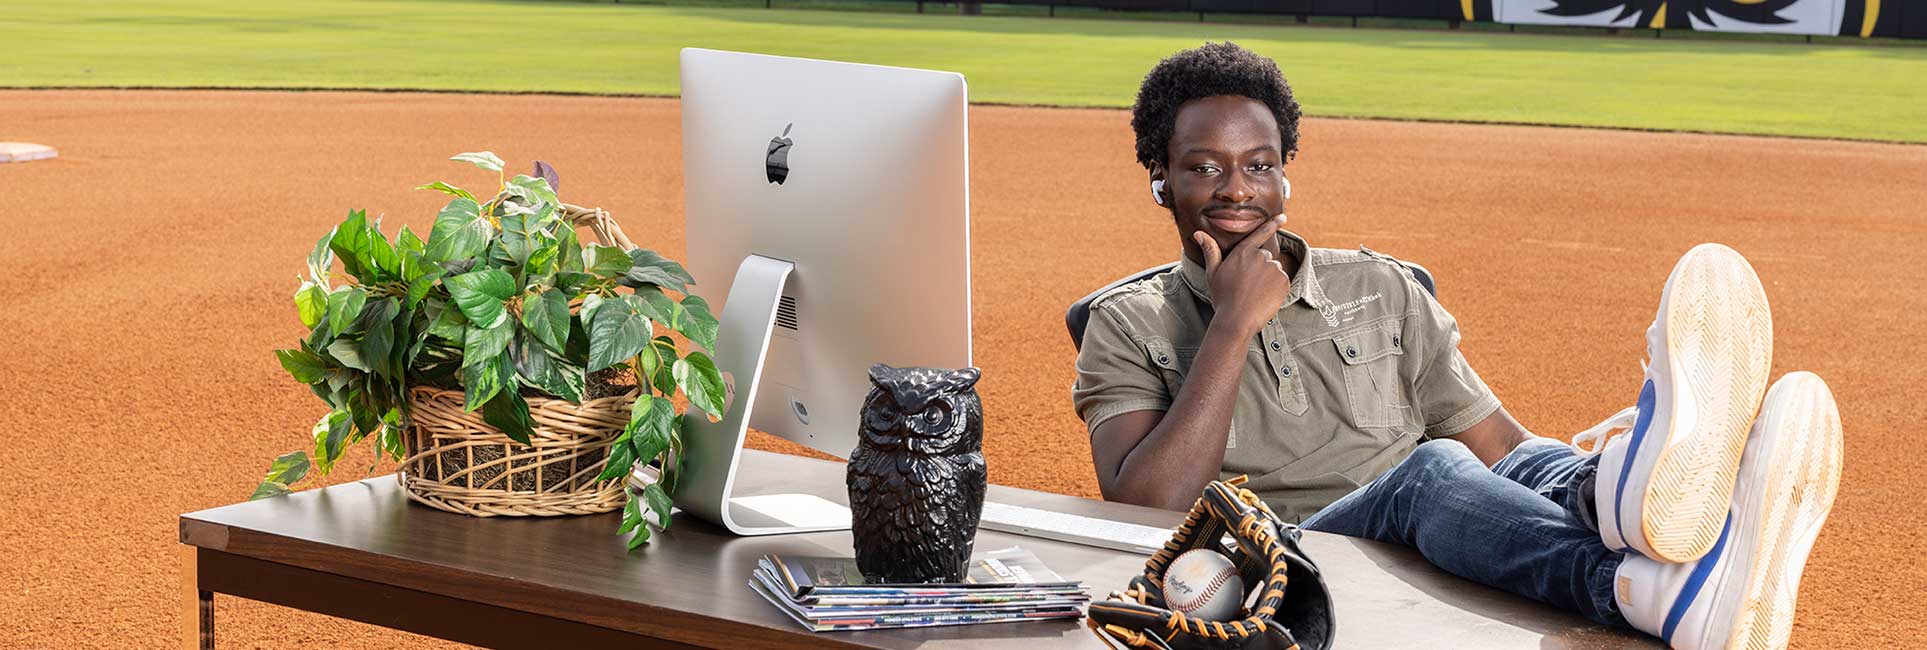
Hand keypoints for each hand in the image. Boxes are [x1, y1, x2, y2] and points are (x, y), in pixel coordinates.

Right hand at [1195, 215, 1290, 333]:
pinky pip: (1282, 282)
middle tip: (1248, 287)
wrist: (1237, 320)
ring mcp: (1273, 268)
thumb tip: (1198, 233)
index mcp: (1243, 252)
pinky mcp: (1284, 281)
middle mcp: (1260, 256)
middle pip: (1265, 258)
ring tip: (1255, 294)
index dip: (1273, 224)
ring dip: (1268, 280)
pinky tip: (1264, 298)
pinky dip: (1276, 289)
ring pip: (1274, 270)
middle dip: (1260, 269)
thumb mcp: (1213, 273)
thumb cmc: (1223, 297)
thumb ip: (1210, 251)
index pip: (1261, 233)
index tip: (1283, 217)